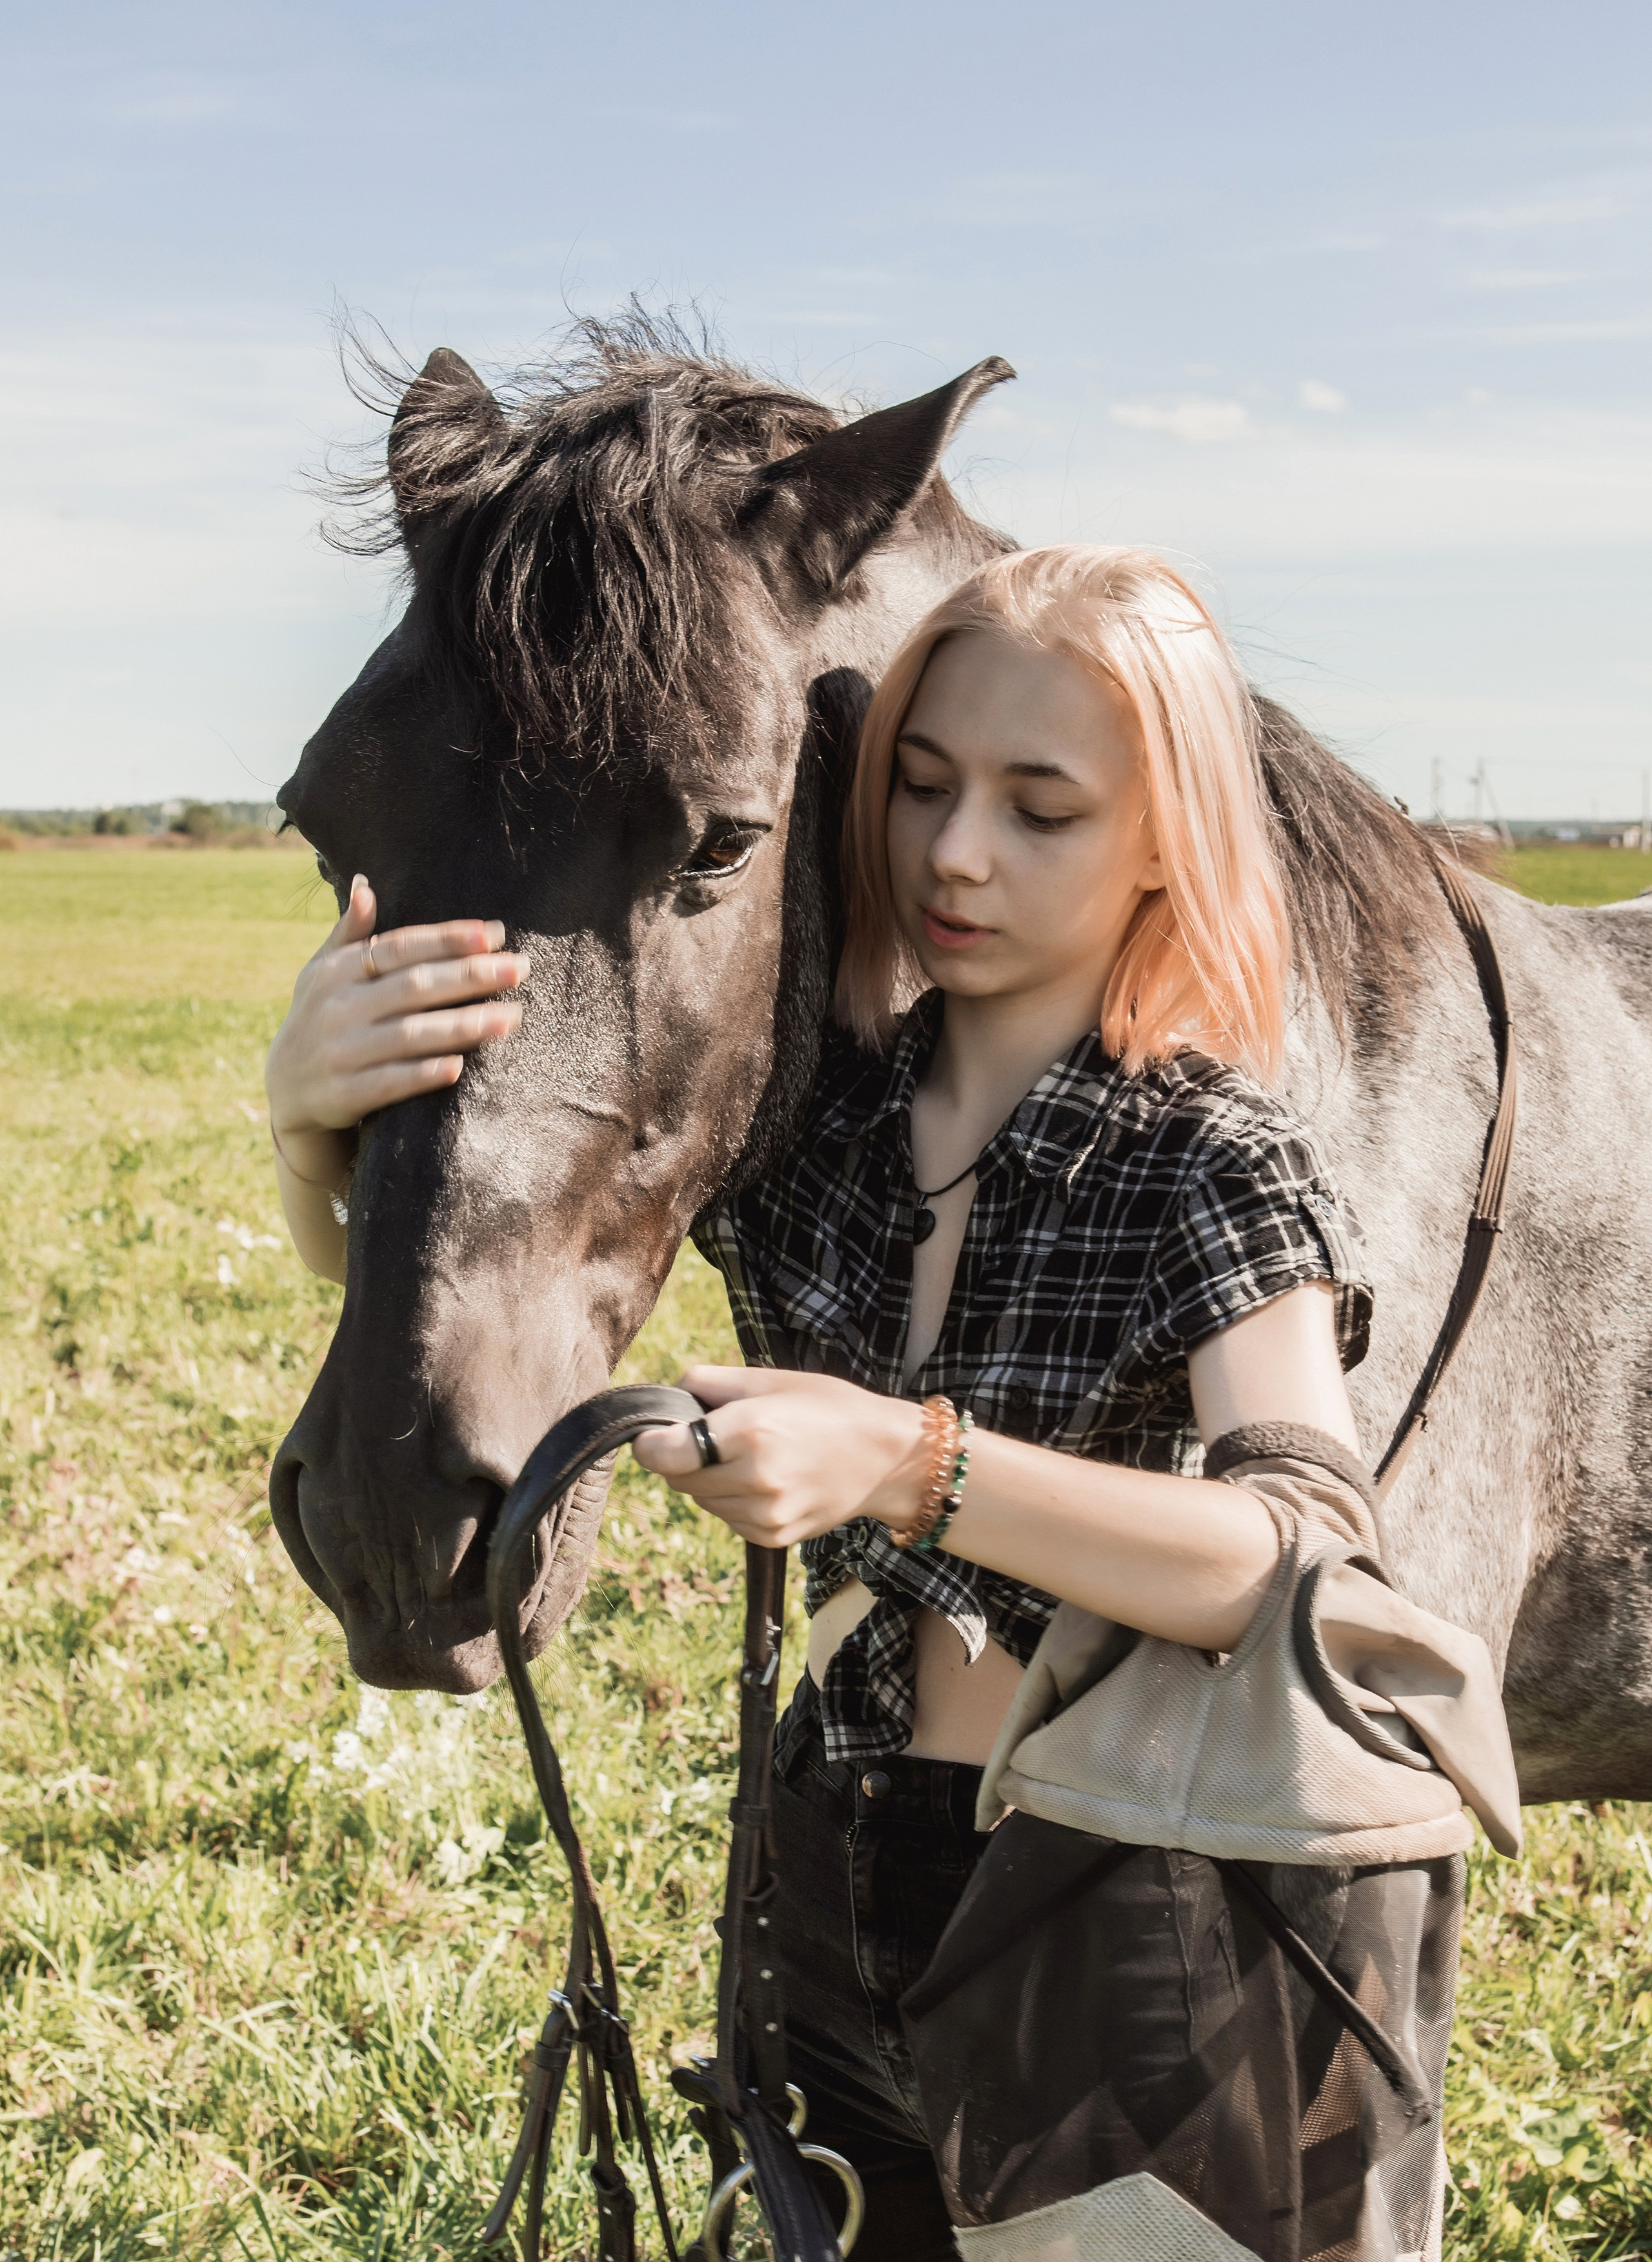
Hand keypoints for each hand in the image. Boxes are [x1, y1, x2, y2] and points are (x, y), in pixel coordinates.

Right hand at [265, 874, 528, 1139]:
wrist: (287, 1089)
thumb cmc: (321, 1017)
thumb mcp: (322, 972)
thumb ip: (349, 932)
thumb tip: (364, 884)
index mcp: (337, 971)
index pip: (400, 948)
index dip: (447, 939)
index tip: (494, 933)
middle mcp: (337, 1007)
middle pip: (414, 986)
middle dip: (470, 976)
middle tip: (520, 969)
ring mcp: (340, 1052)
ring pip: (409, 1034)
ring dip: (463, 1025)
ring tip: (512, 1017)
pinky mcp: (344, 1094)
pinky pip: (389, 1082)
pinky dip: (422, 1074)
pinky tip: (459, 1067)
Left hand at [632, 1366, 929, 1547]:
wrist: (887, 1458)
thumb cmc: (829, 1407)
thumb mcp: (769, 1379)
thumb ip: (708, 1382)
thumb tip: (666, 1397)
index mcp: (749, 1430)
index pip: (663, 1453)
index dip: (650, 1444)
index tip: (654, 1435)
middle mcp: (754, 1478)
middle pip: (678, 1478)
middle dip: (683, 1458)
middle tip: (715, 1437)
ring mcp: (764, 1514)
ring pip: (701, 1501)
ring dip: (709, 1480)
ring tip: (751, 1457)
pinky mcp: (773, 1536)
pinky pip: (727, 1519)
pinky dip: (733, 1500)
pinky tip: (766, 1480)